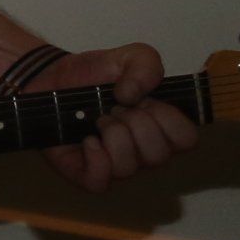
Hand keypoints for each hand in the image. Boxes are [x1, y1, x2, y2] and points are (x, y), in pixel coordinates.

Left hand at [36, 44, 199, 191]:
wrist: (53, 79)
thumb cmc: (96, 74)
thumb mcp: (130, 56)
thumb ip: (146, 65)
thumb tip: (133, 96)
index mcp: (161, 127)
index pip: (186, 140)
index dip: (167, 119)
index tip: (144, 101)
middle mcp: (142, 150)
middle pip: (158, 156)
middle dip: (135, 125)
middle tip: (114, 108)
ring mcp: (115, 163)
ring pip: (129, 168)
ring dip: (113, 137)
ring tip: (98, 120)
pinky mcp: (85, 172)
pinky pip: (99, 182)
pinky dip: (95, 160)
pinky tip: (87, 140)